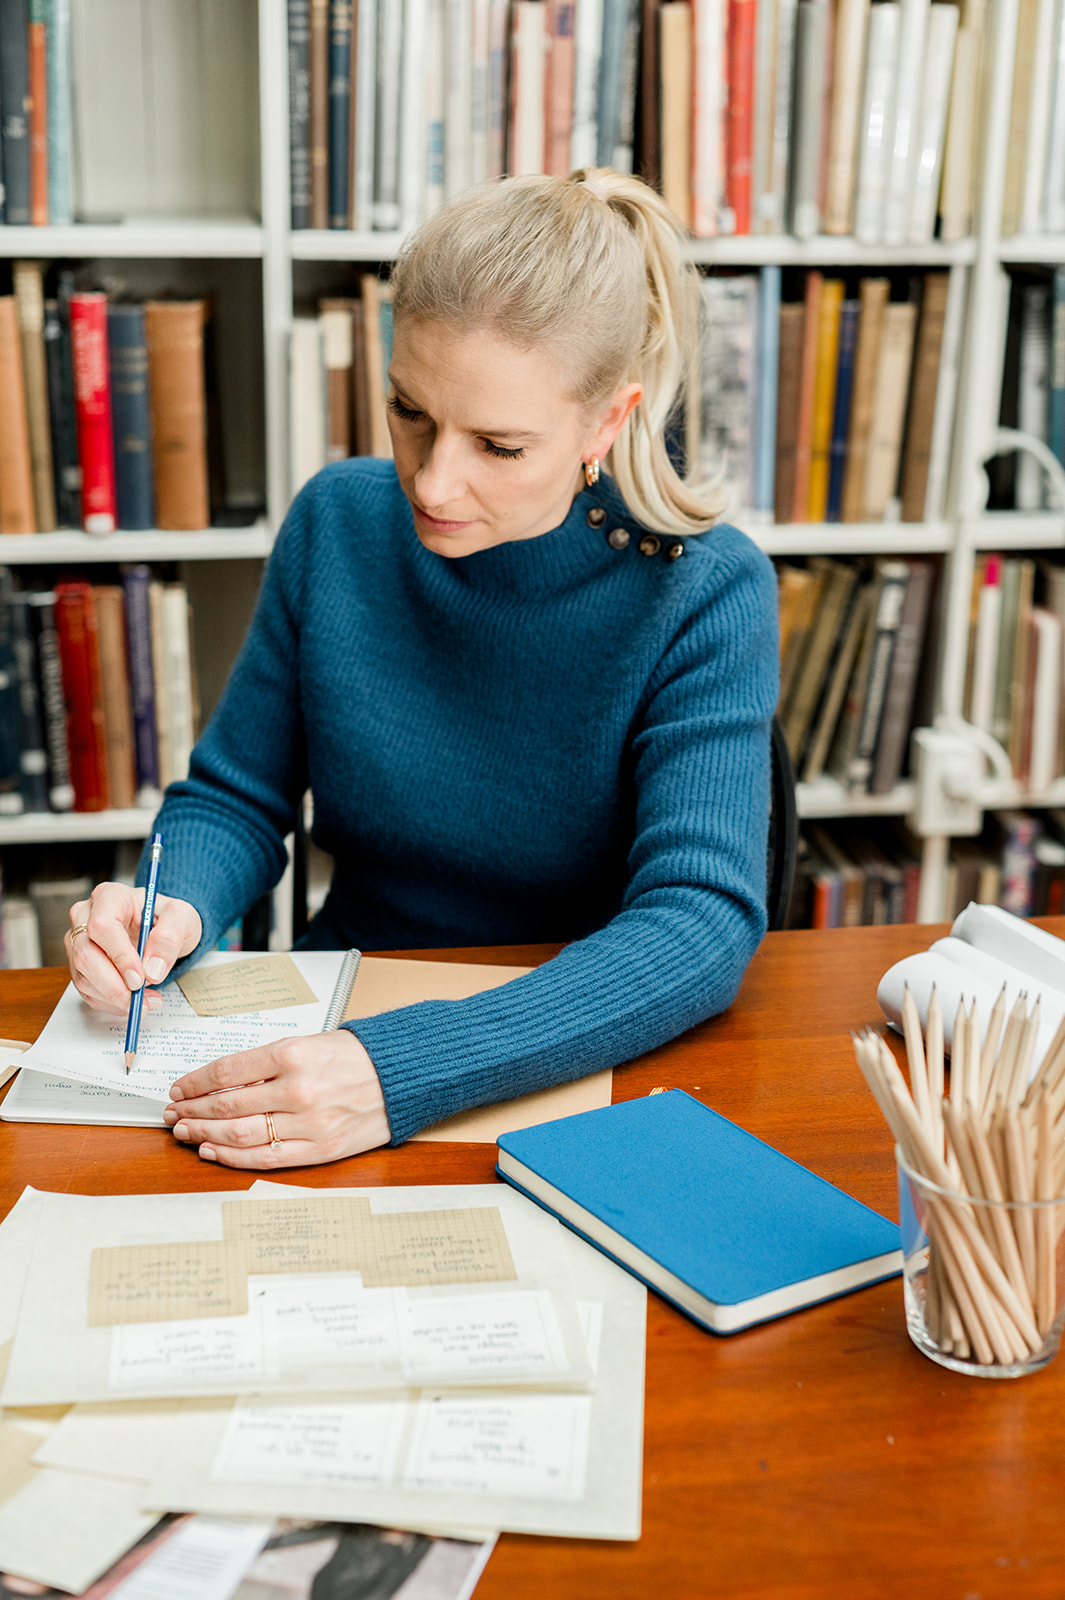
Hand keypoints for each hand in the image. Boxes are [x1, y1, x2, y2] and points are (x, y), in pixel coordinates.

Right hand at [66, 882, 202, 1014]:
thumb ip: (170, 938)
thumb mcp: (183, 918)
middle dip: (113, 984)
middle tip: (140, 997)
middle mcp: (86, 916)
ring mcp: (79, 942)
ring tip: (145, 1001)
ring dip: (114, 998)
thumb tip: (152, 969)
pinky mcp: (80, 965)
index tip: (140, 977)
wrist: (162, 930)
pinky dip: (110, 1003)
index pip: (102, 925)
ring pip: (83, 976)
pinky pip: (87, 991)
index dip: (119, 955)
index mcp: (110, 896)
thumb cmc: (167, 918)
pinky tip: (133, 1002)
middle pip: (85, 954)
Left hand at [163, 1028, 390, 1167]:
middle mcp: (297, 1088)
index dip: (194, 1083)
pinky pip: (266, 1157)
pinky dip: (232, 1157)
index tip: (178, 1089)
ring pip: (239, 1133)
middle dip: (192, 1111)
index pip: (227, 1071)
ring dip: (204, 1134)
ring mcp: (309, 1122)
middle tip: (172, 1115)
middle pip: (227, 1104)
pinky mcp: (321, 1148)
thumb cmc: (354, 1057)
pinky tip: (211, 1151)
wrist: (401, 1076)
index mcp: (292, 1053)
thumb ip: (265, 1064)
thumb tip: (217, 1084)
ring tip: (184, 1133)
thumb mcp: (307, 1044)